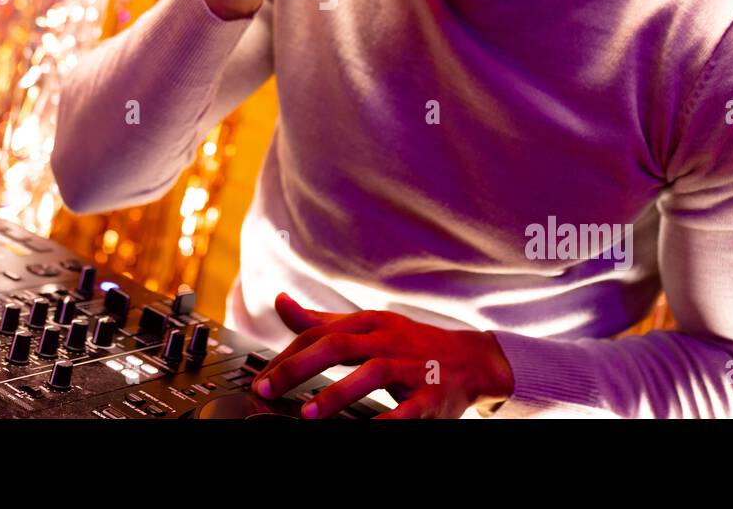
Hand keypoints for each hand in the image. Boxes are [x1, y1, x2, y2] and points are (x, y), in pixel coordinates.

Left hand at [251, 293, 514, 418]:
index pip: (319, 333)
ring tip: (308, 415)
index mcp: (367, 323)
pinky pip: (408, 408)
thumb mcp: (366, 325)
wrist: (471, 358)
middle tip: (268, 390)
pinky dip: (388, 419)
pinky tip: (368, 430)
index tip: (261, 379)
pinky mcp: (431, 394)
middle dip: (300, 368)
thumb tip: (281, 302)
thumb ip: (321, 320)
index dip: (287, 355)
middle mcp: (386, 340)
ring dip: (338, 393)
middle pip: (338, 345)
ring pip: (372, 373)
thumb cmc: (409, 342)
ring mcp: (411, 366)